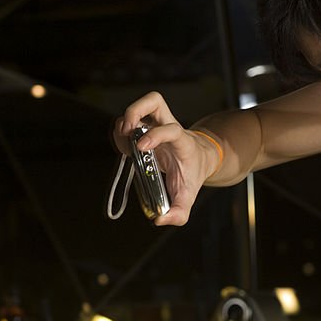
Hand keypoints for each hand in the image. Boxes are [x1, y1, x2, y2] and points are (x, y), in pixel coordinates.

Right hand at [112, 91, 221, 225]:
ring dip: (126, 118)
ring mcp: (155, 123)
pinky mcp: (145, 126)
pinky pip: (130, 119)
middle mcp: (168, 126)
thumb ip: (178, 213)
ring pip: (141, 105)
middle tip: (127, 130)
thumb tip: (160, 220)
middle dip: (136, 110)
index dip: (156, 134)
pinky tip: (123, 147)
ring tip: (122, 139)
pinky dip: (121, 130)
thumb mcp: (188, 196)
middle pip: (154, 101)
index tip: (142, 148)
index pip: (171, 129)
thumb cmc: (191, 174)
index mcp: (181, 142)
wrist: (199, 157)